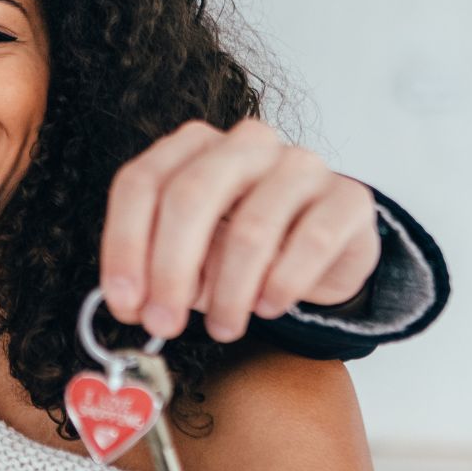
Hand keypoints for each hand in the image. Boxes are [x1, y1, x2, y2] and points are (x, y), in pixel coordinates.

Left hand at [99, 118, 380, 342]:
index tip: (125, 302)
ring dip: (228, 292)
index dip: (124, 246)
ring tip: (224, 326)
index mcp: (193, 147)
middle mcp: (245, 144)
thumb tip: (136, 303)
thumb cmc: (244, 245)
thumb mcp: (193, 255)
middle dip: (169, 270)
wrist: (325, 247)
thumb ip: (161, 270)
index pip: (142, 183)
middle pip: (190, 196)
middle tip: (163, 323)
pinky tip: (269, 305)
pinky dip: (283, 284)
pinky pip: (311, 242)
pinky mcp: (347, 198)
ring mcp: (299, 165)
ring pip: (250, 228)